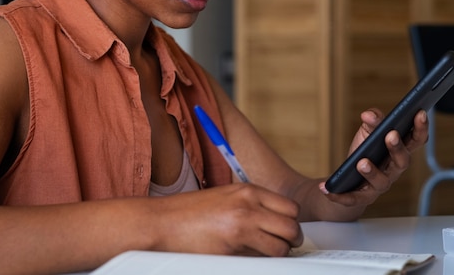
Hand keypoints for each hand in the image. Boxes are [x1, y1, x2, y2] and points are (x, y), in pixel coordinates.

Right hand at [154, 183, 303, 255]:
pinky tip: (250, 258)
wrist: (162, 222)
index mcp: (247, 190)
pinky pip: (263, 258)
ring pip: (282, 245)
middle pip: (291, 225)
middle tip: (284, 246)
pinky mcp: (233, 245)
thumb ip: (249, 206)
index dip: (291, 222)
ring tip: (267, 254)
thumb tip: (271, 222)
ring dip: (279, 253)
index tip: (286, 231)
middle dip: (291, 240)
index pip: (290, 206)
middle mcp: (248, 204)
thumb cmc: (188, 213)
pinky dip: (262, 261)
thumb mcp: (224, 198)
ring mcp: (242, 224)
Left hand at [319, 108, 428, 207]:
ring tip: (361, 162)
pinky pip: (352, 198)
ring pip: (381, 181)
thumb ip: (372, 121)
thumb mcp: (367, 132)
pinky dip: (340, 195)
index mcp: (399, 151)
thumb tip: (369, 115)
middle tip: (391, 135)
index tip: (420, 112)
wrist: (347, 181)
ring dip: (372, 171)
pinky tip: (325, 187)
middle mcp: (394, 170)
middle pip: (402, 161)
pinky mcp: (362, 198)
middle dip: (398, 148)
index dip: (421, 128)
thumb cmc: (363, 152)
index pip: (416, 140)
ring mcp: (380, 185)